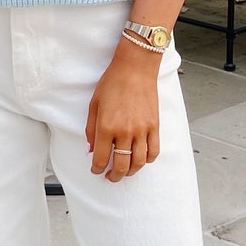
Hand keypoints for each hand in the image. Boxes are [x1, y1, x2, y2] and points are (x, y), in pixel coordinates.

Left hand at [85, 45, 160, 180]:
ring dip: (131, 172)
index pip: (101, 159)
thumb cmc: (112, 83)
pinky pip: (153, 152)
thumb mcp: (94, 105)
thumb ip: (91, 129)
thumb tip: (91, 150)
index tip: (96, 170)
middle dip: (114, 176)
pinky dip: (147, 160)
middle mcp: (125, 132)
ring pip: (138, 163)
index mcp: (106, 127)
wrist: (135, 68)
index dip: (97, 169)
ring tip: (125, 171)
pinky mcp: (154, 126)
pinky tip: (140, 160)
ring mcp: (142, 130)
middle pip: (121, 166)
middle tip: (110, 177)